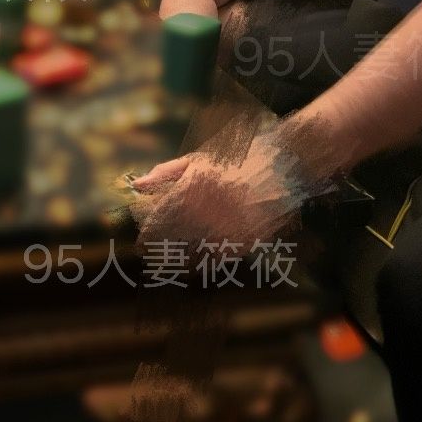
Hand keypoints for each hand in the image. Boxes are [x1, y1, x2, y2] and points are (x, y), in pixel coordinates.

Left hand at [132, 132, 304, 249]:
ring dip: (177, 261)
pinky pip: (215, 260)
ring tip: (170, 263)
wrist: (284, 165)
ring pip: (190, 257)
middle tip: (151, 255)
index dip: (146, 235)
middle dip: (158, 250)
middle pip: (169, 244)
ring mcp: (225, 231)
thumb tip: (137, 185)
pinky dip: (202, 262)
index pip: (156, 224)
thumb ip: (165, 174)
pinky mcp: (243, 243)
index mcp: (189, 193)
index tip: (142, 242)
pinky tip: (196, 261)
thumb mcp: (198, 160)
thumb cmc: (237, 158)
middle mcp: (204, 216)